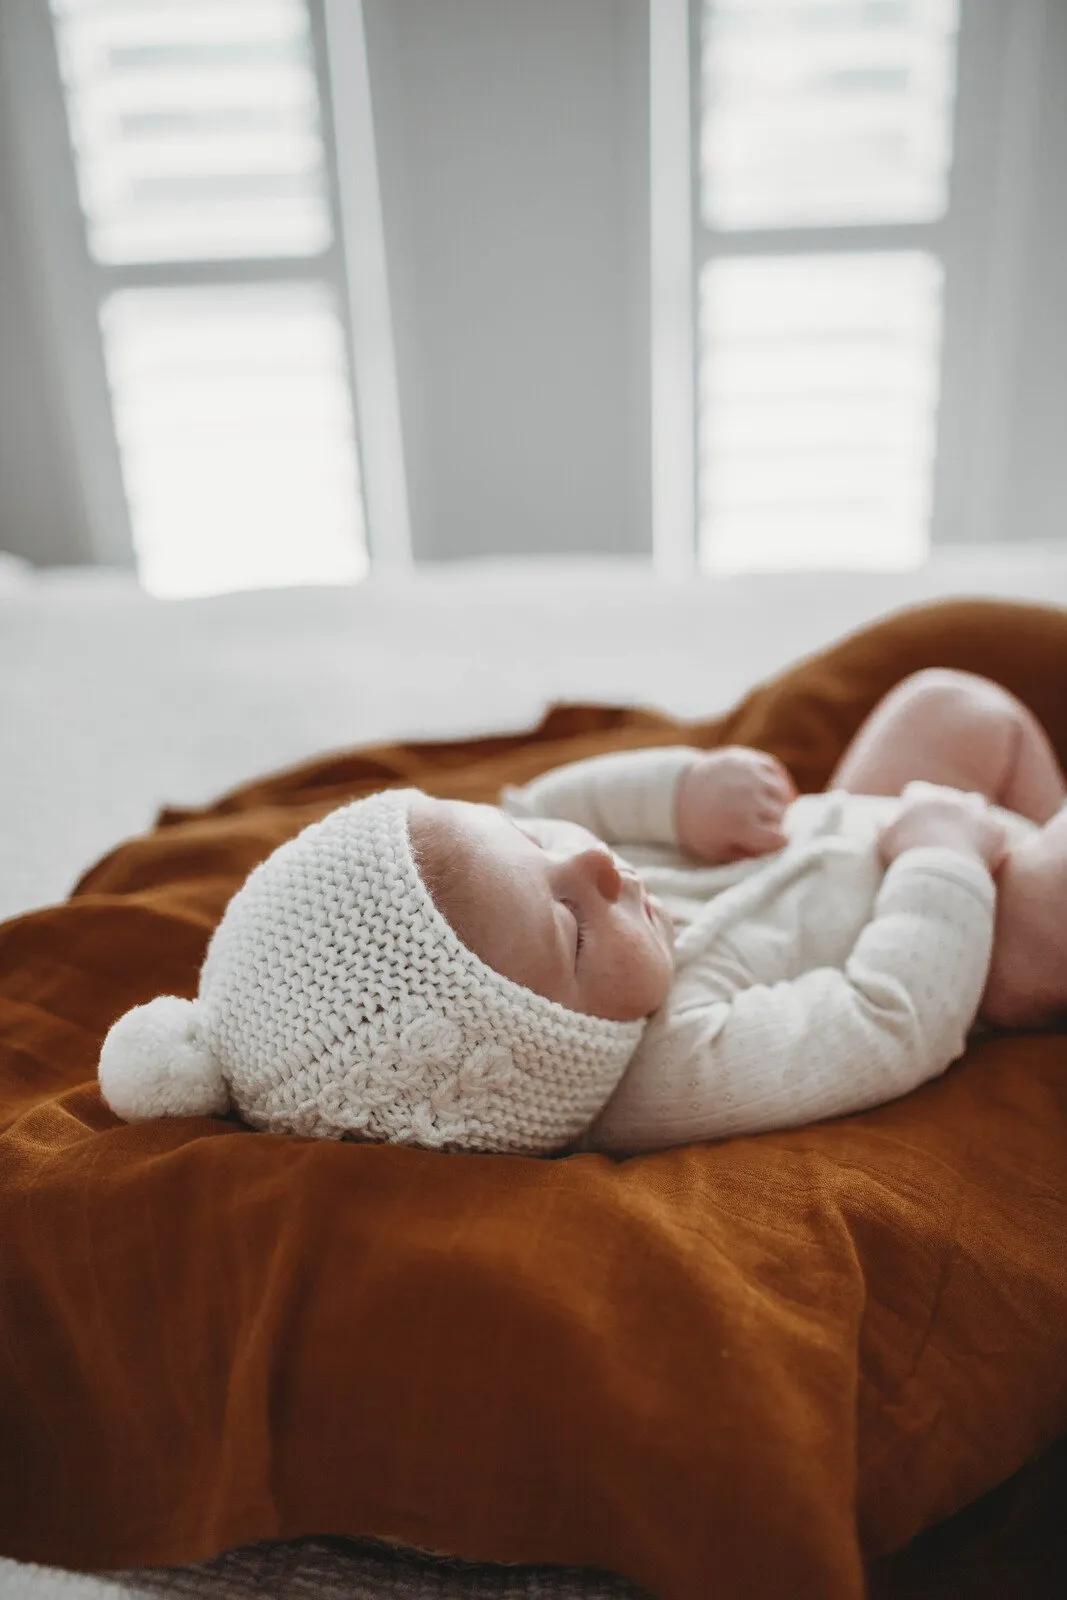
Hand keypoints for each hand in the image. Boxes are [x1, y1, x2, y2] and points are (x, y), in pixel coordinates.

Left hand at [674, 747, 796, 863]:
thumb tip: (777, 852)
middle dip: (774, 823)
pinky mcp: (749, 758)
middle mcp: (749, 797)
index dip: (775, 843)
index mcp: (740, 824)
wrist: (677, 792)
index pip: (779, 838)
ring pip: (783, 793)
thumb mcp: (716, 851)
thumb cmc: (699, 827)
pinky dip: (778, 781)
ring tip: (764, 809)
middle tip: (759, 825)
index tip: (768, 841)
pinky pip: (776, 770)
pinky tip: (770, 792)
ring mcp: (750, 775)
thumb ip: (747, 855)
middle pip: (781, 815)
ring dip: (778, 803)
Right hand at [877, 782, 1008, 872]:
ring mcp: (976, 811)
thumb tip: (881, 818)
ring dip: (971, 813)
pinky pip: (996, 830)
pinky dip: (991, 839)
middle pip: (947, 795)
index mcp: (921, 798)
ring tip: (967, 832)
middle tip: (941, 828)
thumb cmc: (908, 855)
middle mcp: (950, 798)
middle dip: (944, 808)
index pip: (916, 790)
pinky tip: (986, 852)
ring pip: (975, 802)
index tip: (913, 817)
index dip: (914, 803)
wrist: (943, 872)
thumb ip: (883, 824)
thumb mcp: (885, 840)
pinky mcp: (996, 830)